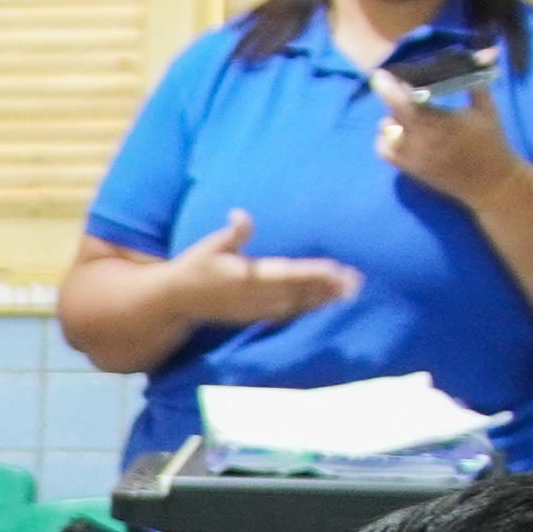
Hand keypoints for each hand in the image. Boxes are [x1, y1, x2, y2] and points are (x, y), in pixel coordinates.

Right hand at [163, 209, 363, 326]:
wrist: (176, 301)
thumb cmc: (196, 266)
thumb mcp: (210, 246)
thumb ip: (233, 233)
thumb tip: (240, 214)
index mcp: (246, 277)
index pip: (287, 274)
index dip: (313, 273)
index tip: (337, 269)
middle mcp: (255, 297)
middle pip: (299, 293)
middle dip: (327, 288)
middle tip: (356, 282)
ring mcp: (256, 310)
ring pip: (297, 305)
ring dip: (323, 300)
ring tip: (349, 293)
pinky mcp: (256, 317)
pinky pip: (288, 314)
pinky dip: (309, 309)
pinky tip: (326, 304)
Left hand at [368, 68, 526, 207]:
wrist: (490, 183)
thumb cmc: (491, 141)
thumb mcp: (486, 107)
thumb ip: (477, 78)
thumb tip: (485, 52)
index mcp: (440, 123)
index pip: (404, 102)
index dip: (388, 87)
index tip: (379, 74)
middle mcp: (422, 141)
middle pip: (391, 114)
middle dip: (390, 97)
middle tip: (399, 87)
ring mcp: (413, 158)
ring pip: (385, 131)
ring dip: (391, 117)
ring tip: (406, 111)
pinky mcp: (409, 170)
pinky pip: (384, 151)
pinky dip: (386, 138)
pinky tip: (400, 131)